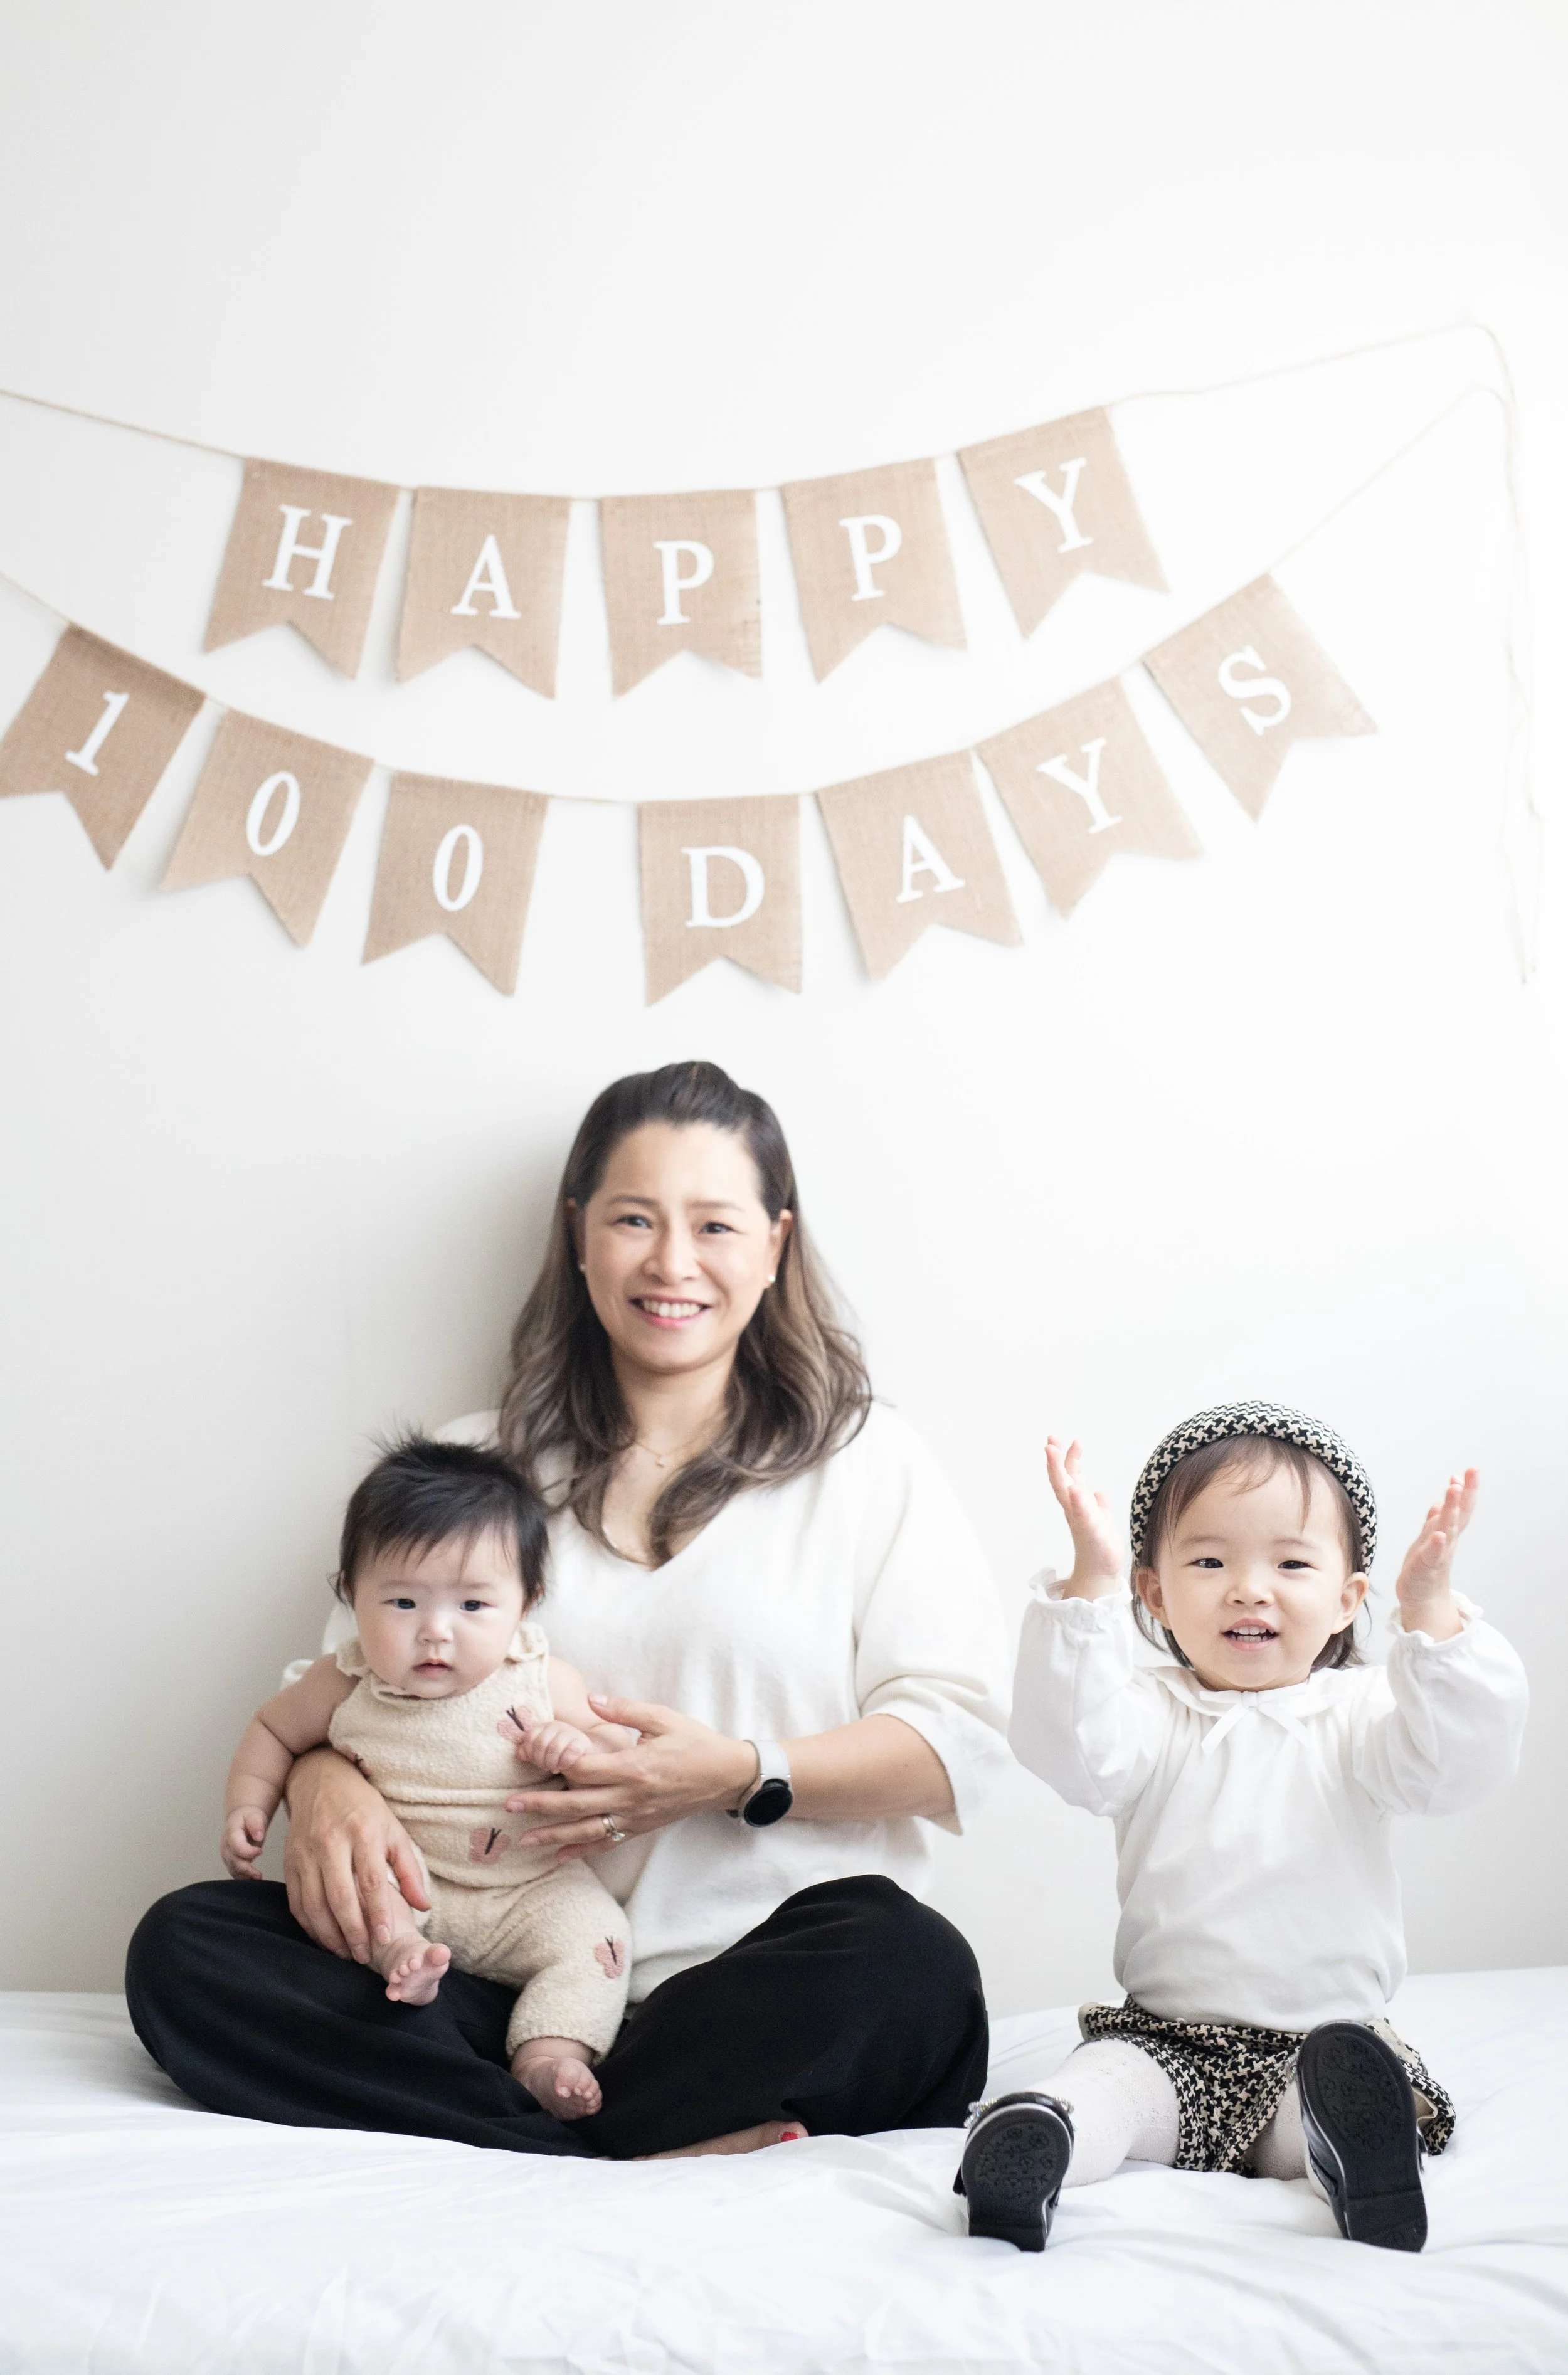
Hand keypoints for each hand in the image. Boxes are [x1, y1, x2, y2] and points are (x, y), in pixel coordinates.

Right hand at [221, 1806, 267, 1878]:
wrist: (240, 1819)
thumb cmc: (248, 1817)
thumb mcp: (254, 1815)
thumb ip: (256, 1824)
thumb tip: (259, 1836)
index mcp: (231, 1833)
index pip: (237, 1846)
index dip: (248, 1851)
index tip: (260, 1852)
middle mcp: (226, 1846)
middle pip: (234, 1861)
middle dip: (246, 1869)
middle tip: (259, 1875)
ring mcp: (227, 1855)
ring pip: (233, 1869)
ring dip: (245, 1876)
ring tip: (258, 1879)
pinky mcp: (230, 1862)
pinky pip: (235, 1872)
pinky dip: (243, 1877)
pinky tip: (253, 1880)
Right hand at [282, 1747, 430, 1961]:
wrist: (321, 1780)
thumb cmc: (364, 1809)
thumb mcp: (394, 1831)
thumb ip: (409, 1870)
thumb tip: (424, 1906)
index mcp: (363, 1833)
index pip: (372, 1882)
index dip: (379, 1914)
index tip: (386, 1939)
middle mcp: (331, 1843)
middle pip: (340, 1897)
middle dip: (353, 1933)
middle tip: (365, 1957)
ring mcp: (306, 1853)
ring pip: (314, 1904)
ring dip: (329, 1936)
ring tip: (346, 1954)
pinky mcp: (289, 1862)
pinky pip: (296, 1901)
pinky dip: (309, 1926)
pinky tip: (323, 1938)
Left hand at [500, 1711, 601, 1777]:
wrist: (588, 1762)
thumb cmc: (561, 1760)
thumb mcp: (543, 1755)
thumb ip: (530, 1752)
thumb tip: (520, 1753)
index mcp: (547, 1726)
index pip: (530, 1736)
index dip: (529, 1751)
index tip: (534, 1760)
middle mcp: (559, 1726)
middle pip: (540, 1742)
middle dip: (540, 1759)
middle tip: (546, 1767)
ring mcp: (573, 1733)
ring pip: (553, 1748)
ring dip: (551, 1763)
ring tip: (554, 1768)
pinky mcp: (584, 1744)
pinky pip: (570, 1752)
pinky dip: (565, 1762)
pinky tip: (565, 1767)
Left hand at [505, 1697, 756, 1861]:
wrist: (726, 1776)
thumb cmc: (695, 1743)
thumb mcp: (663, 1718)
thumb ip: (625, 1710)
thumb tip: (591, 1700)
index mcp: (634, 1767)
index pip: (583, 1769)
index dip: (553, 1763)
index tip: (528, 1756)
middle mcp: (630, 1797)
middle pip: (576, 1805)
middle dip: (540, 1807)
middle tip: (509, 1807)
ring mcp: (635, 1817)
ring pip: (587, 1830)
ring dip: (554, 1835)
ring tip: (524, 1840)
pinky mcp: (640, 1827)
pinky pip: (607, 1843)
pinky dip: (582, 1851)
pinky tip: (559, 1857)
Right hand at [1046, 1435, 1122, 1598]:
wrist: (1101, 1573)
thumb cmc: (1100, 1546)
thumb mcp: (1101, 1519)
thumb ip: (1097, 1505)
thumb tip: (1098, 1493)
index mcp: (1077, 1504)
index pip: (1068, 1476)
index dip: (1063, 1458)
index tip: (1057, 1440)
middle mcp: (1075, 1510)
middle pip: (1061, 1481)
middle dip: (1055, 1461)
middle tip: (1049, 1442)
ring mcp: (1082, 1521)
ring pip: (1068, 1493)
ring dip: (1060, 1473)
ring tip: (1054, 1453)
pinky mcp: (1092, 1533)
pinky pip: (1084, 1516)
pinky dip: (1080, 1503)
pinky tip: (1078, 1490)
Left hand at [1394, 1469, 1476, 1641]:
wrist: (1421, 1598)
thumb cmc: (1426, 1565)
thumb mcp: (1432, 1537)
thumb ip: (1438, 1519)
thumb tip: (1443, 1499)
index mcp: (1447, 1532)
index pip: (1460, 1508)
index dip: (1467, 1489)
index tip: (1472, 1469)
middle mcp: (1445, 1541)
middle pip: (1458, 1515)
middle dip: (1464, 1493)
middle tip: (1471, 1472)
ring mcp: (1436, 1554)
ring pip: (1446, 1529)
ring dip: (1451, 1510)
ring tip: (1454, 1490)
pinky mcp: (1424, 1569)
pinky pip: (1431, 1555)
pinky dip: (1436, 1545)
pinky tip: (1439, 1535)